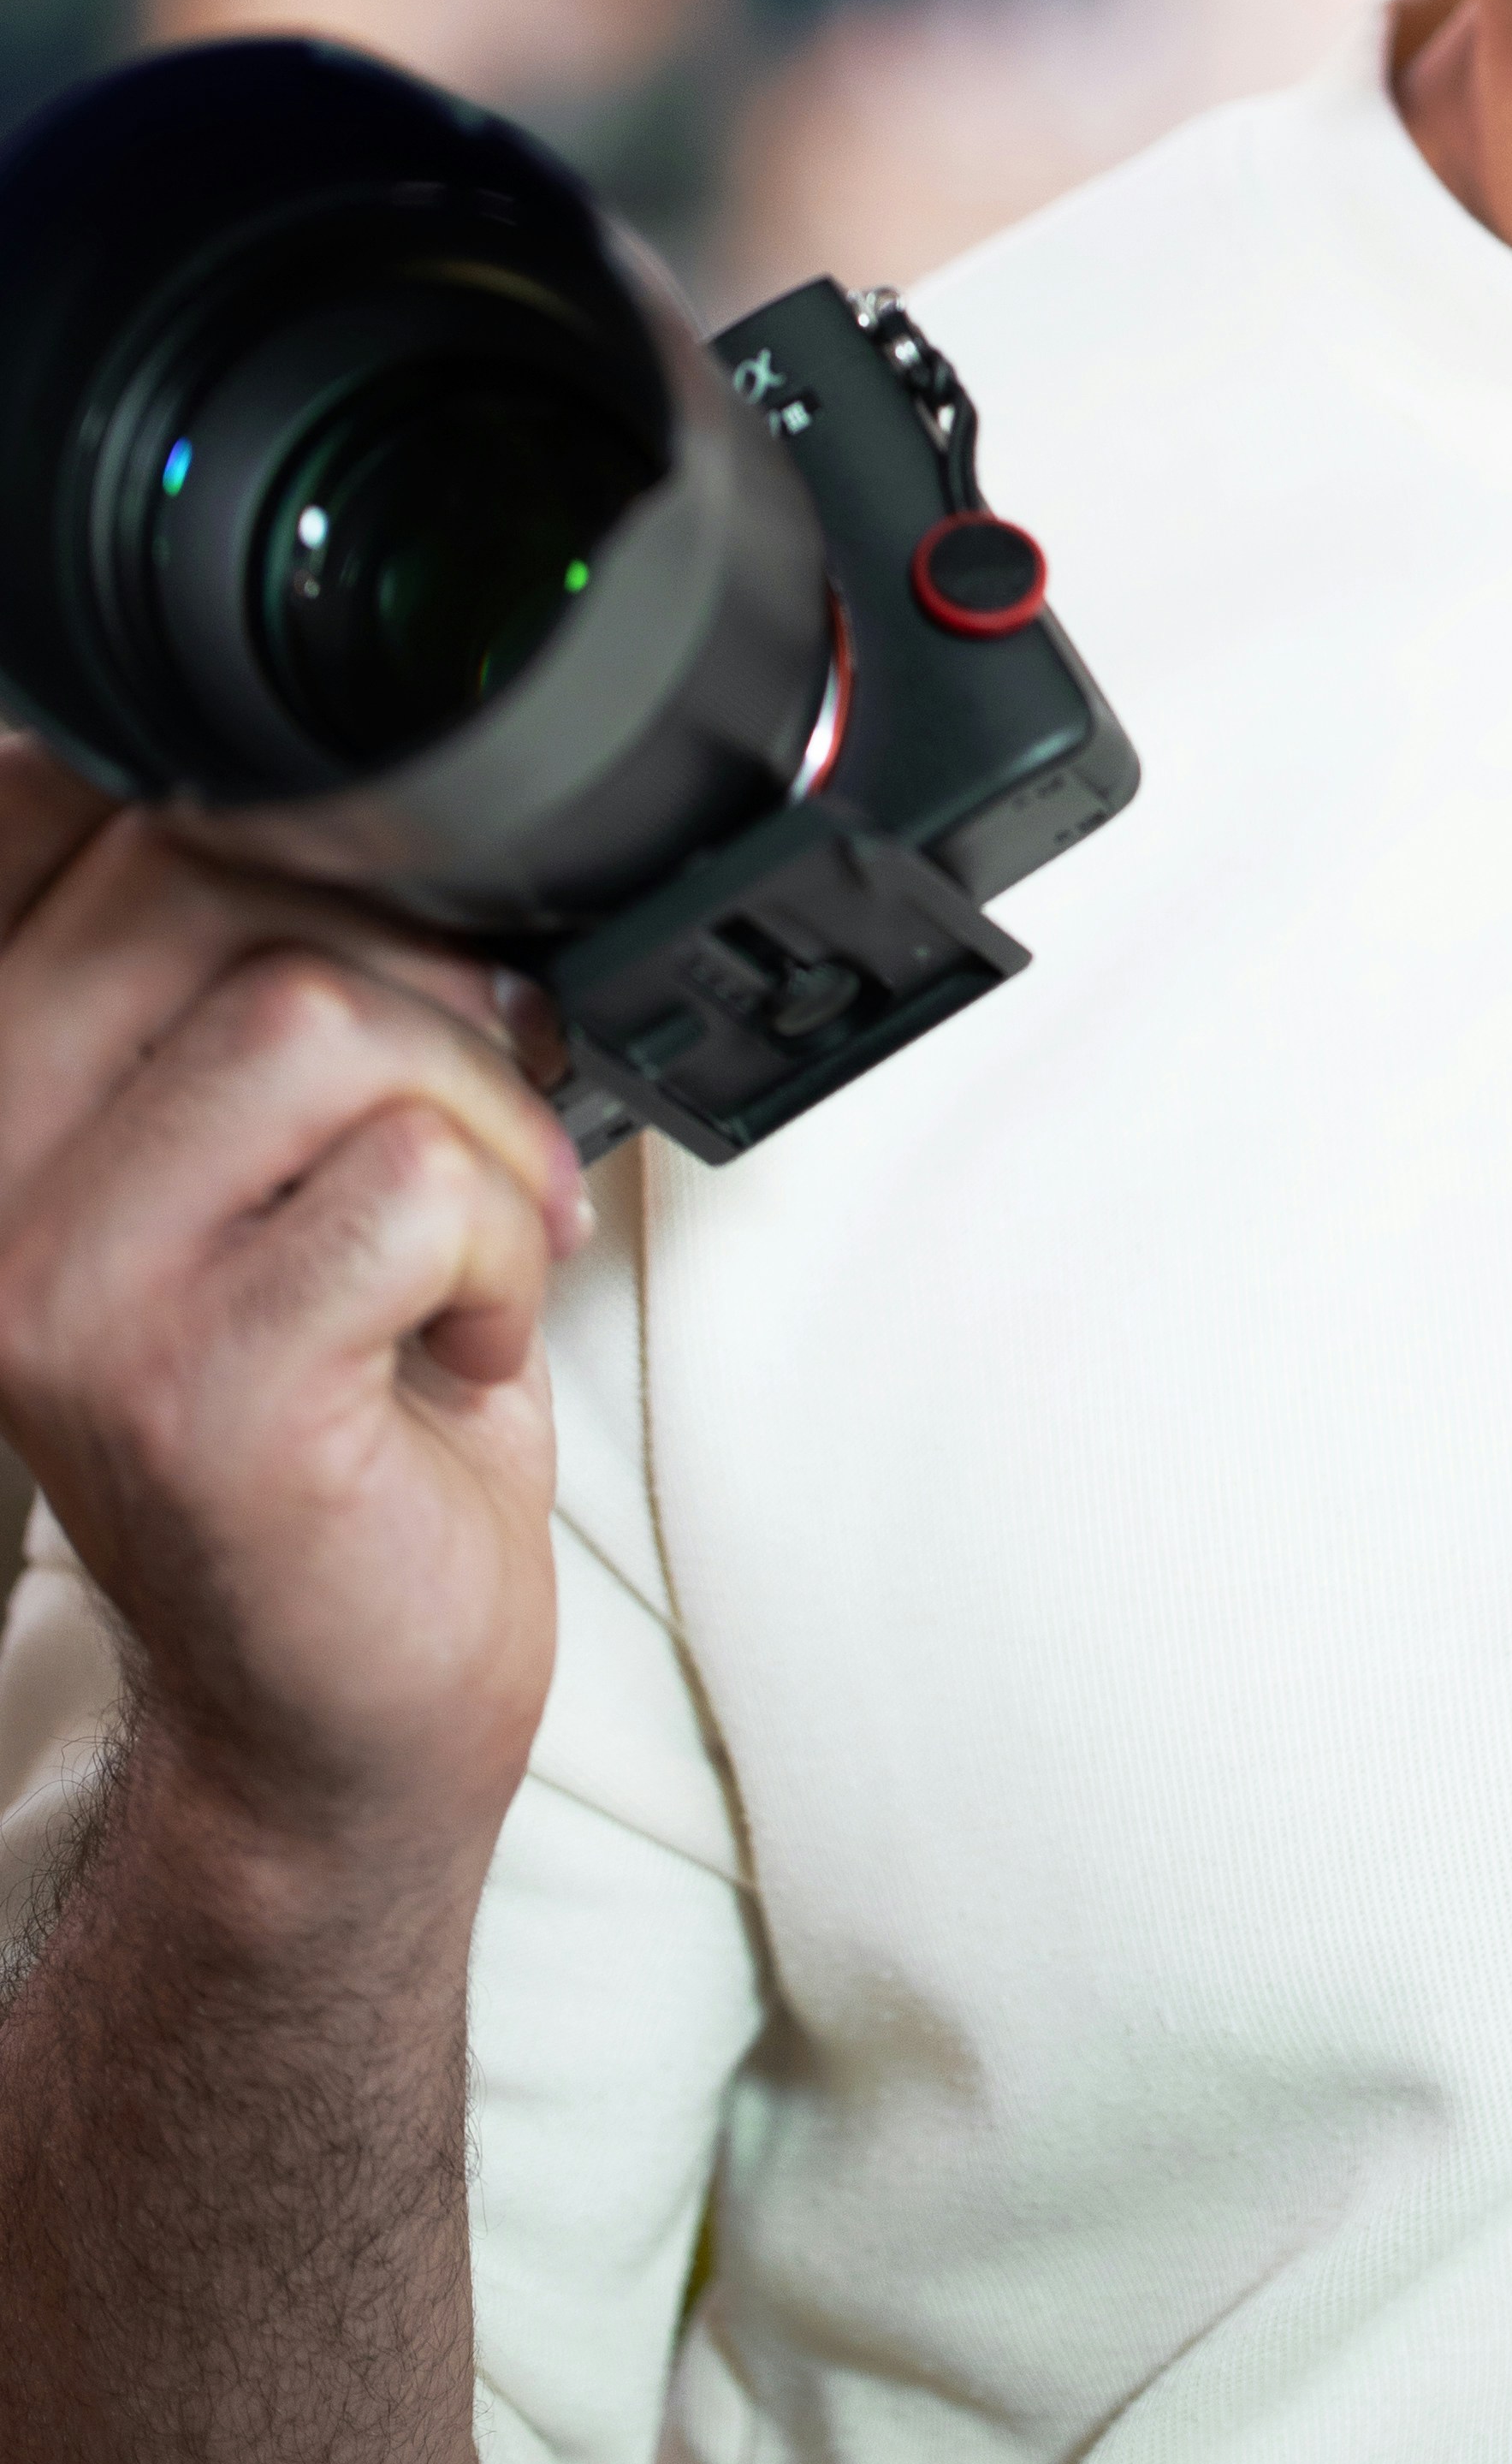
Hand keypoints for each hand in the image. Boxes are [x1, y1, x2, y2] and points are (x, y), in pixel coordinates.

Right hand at [0, 743, 587, 1886]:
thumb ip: (249, 958)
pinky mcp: (186, 1386)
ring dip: (473, 1125)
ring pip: (325, 1020)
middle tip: (461, 1137)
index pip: (82, 805)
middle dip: (415, 987)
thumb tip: (357, 777)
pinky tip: (454, 1343)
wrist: (339, 1686)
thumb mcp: (269, 1133)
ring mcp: (59, 1284)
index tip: (369, 951)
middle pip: (219, 882)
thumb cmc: (339, 1388)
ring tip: (462, 1252)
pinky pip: (410, 1190)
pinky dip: (500, 1253)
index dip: (277, 832)